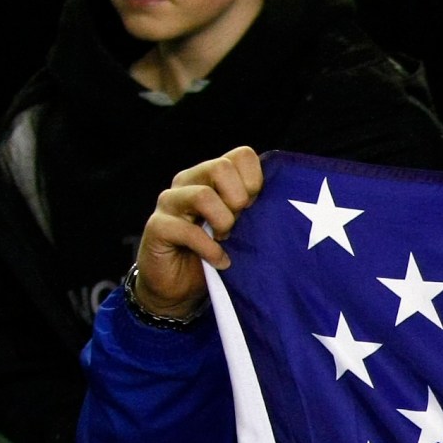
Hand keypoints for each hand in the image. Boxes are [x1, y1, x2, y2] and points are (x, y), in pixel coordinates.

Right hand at [133, 147, 262, 322]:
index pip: (241, 156)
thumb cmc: (218, 253)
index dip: (256, 181)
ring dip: (223, 222)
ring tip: (227, 240)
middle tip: (241, 224)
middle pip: (221, 167)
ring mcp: (170, 202)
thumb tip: (285, 202)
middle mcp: (189, 182)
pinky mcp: (157, 226)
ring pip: (203, 195)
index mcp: (212, 175)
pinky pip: (187, 230)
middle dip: (240, 199)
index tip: (257, 207)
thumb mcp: (244, 228)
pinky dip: (211, 249)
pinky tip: (220, 260)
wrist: (181, 287)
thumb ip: (256, 209)